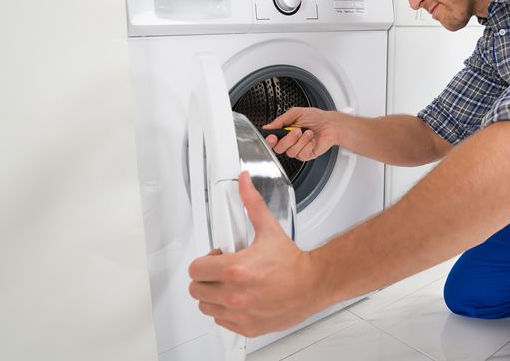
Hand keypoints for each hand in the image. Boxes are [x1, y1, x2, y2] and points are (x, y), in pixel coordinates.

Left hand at [188, 172, 323, 336]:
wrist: (313, 284)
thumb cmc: (292, 263)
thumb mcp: (269, 229)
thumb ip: (252, 204)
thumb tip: (244, 183)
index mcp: (236, 270)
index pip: (195, 269)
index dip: (203, 262)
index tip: (215, 259)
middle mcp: (235, 294)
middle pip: (197, 289)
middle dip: (206, 279)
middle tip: (222, 272)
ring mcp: (240, 312)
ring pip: (206, 307)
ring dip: (214, 296)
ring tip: (230, 285)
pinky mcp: (246, 326)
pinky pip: (221, 321)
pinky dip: (226, 312)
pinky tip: (240, 299)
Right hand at [263, 107, 338, 160]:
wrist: (331, 124)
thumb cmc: (316, 118)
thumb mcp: (296, 113)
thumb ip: (281, 120)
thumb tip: (268, 126)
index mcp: (285, 132)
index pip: (271, 140)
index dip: (269, 141)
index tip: (272, 137)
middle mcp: (290, 142)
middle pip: (279, 148)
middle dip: (288, 139)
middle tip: (297, 130)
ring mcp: (298, 149)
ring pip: (291, 152)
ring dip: (301, 141)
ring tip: (308, 133)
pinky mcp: (306, 155)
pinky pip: (301, 155)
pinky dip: (308, 145)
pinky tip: (312, 140)